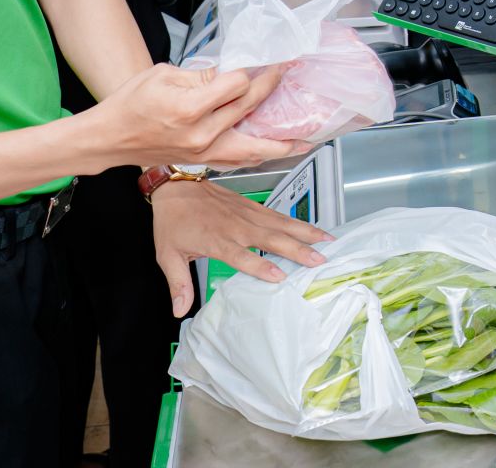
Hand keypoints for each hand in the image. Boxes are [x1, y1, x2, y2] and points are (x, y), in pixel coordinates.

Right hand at [86, 63, 307, 170]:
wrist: (110, 138)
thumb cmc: (132, 103)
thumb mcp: (164, 75)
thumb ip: (202, 74)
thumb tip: (234, 70)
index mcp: (189, 108)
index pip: (237, 85)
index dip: (254, 71)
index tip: (270, 61)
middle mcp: (201, 134)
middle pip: (250, 110)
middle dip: (273, 90)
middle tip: (291, 78)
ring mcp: (204, 152)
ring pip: (254, 148)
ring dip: (283, 143)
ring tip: (308, 136)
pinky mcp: (203, 162)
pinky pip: (240, 160)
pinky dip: (262, 155)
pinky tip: (278, 150)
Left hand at [150, 182, 331, 316]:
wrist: (176, 186)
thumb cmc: (173, 221)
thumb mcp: (167, 255)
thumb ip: (178, 283)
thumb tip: (179, 310)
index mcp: (217, 240)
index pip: (242, 256)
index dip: (260, 266)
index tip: (280, 276)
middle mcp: (237, 227)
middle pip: (272, 239)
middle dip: (297, 250)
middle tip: (319, 260)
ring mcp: (248, 214)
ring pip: (282, 224)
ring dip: (306, 233)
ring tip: (328, 242)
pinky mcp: (252, 207)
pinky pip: (279, 215)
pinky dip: (298, 222)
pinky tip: (313, 229)